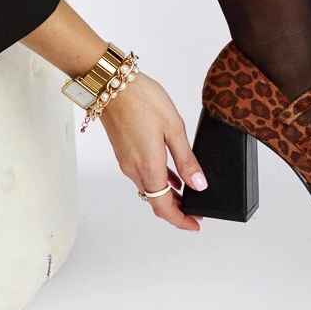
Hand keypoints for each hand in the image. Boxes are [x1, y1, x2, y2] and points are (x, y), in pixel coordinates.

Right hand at [99, 72, 207, 230]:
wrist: (112, 85)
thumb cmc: (143, 100)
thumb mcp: (174, 128)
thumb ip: (186, 159)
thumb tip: (199, 184)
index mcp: (148, 166)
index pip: (163, 207)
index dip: (180, 220)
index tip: (195, 225)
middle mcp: (133, 169)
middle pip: (155, 201)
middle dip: (176, 209)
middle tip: (196, 210)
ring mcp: (126, 161)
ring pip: (149, 188)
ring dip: (167, 195)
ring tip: (188, 194)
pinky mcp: (123, 152)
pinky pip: (143, 175)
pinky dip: (158, 181)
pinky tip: (172, 175)